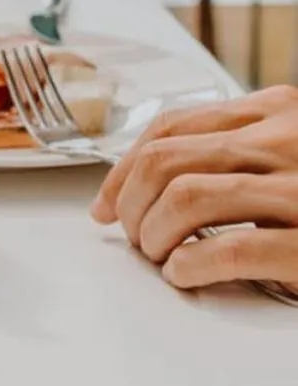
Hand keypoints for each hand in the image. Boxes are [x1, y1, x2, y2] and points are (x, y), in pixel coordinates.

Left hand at [91, 86, 297, 289]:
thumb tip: (140, 183)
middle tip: (131, 236)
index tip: (106, 204)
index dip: (124, 167)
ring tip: (158, 256)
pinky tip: (186, 274)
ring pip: (187, 196)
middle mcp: (289, 139)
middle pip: (168, 159)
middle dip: (131, 201)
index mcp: (278, 110)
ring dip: (153, 232)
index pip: (171, 125)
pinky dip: (191, 264)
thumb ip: (235, 151)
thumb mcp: (289, 151)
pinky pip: (232, 250)